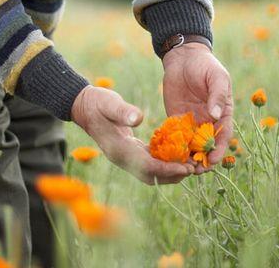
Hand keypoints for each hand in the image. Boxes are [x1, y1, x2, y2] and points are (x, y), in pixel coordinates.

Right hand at [71, 85, 193, 184]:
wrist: (85, 107)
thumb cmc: (98, 103)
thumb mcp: (109, 103)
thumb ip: (123, 111)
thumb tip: (138, 118)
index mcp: (119, 150)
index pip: (147, 167)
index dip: (167, 169)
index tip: (185, 167)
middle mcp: (123, 159)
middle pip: (151, 176)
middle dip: (173, 175)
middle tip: (193, 169)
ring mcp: (126, 158)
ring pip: (152, 172)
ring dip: (171, 172)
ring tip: (190, 166)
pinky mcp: (131, 152)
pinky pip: (151, 163)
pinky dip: (165, 163)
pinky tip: (179, 156)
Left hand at [162, 43, 232, 173]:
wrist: (183, 58)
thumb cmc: (205, 65)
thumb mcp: (216, 77)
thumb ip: (217, 95)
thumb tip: (215, 115)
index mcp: (223, 113)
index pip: (223, 136)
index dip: (219, 150)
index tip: (213, 161)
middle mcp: (209, 121)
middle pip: (207, 146)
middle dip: (203, 159)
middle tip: (196, 171)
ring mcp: (193, 122)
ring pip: (192, 146)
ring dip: (188, 157)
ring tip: (181, 168)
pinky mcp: (177, 120)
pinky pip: (177, 137)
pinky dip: (175, 148)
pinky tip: (168, 156)